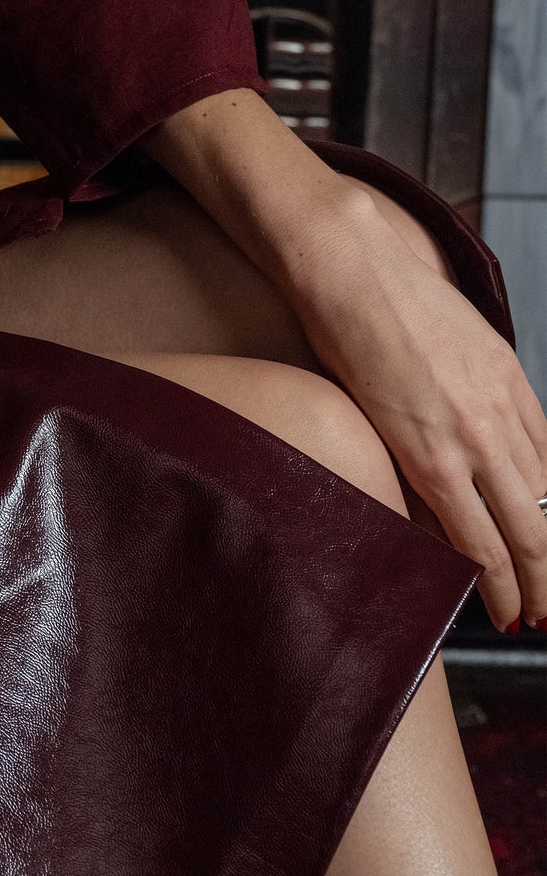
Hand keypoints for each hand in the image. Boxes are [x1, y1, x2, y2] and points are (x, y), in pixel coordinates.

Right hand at [145, 89, 546, 628]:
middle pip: (546, 517)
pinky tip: (477, 585)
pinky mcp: (424, 449)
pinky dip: (478, 566)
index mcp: (514, 386)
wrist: (348, 261)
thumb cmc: (389, 291)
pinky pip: (464, 527)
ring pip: (516, 534)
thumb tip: (482, 441)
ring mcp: (468, 436)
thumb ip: (482, 391)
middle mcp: (504, 417)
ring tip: (521, 615)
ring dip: (523, 584)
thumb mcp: (462, 338)